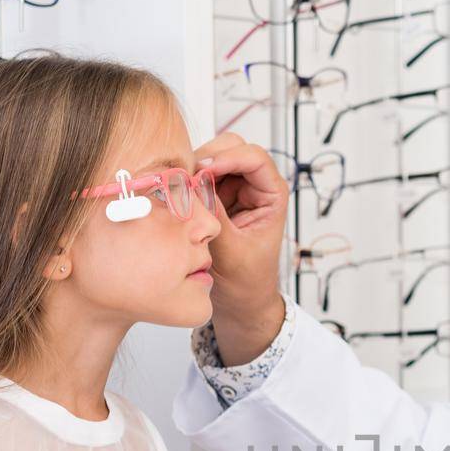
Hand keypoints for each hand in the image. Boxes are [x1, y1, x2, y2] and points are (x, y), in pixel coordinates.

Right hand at [193, 132, 285, 319]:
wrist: (240, 302)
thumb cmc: (246, 281)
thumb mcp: (231, 252)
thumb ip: (214, 217)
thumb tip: (196, 182)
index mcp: (272, 197)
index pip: (255, 158)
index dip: (229, 158)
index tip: (204, 170)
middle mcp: (254, 187)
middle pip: (232, 148)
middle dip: (208, 157)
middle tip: (186, 177)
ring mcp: (233, 190)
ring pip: (211, 158)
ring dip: (193, 168)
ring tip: (179, 190)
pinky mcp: (214, 197)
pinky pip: (197, 176)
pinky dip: (186, 180)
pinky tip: (176, 196)